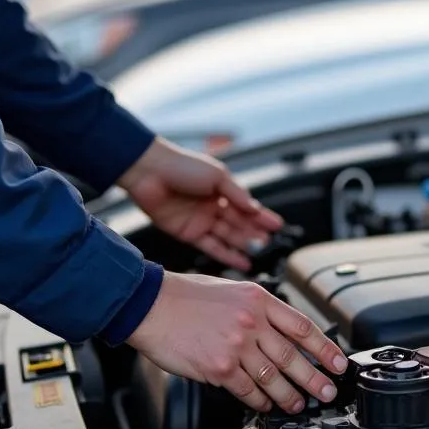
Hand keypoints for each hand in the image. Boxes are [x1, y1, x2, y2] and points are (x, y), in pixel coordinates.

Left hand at [119, 138, 282, 270]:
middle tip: (270, 243)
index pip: (246, 206)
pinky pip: (211, 247)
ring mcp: (200, 221)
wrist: (150, 171)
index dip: (262, 216)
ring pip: (227, 236)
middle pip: (238, 223)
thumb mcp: (217, 176)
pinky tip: (241, 262)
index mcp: (221, 189)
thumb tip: (255, 209)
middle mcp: (212, 206)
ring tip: (259, 254)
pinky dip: (227, 255)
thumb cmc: (183, 165)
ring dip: (243, 245)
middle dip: (254, 233)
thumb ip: (237, 194)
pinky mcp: (187, 233)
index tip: (277, 226)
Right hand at [127, 272, 347, 413]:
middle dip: (315, 379)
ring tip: (298, 404)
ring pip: (273, 378)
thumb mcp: (233, 290)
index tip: (338, 363)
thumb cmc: (187, 296)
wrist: (151, 304)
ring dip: (290, 396)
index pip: (302, 327)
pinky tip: (266, 405)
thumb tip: (282, 333)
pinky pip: (248, 390)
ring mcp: (236, 346)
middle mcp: (251, 322)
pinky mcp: (219, 368)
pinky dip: (260, 401)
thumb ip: (259, 310)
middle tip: (327, 393)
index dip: (325, 349)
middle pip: (293, 357)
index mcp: (259, 300)